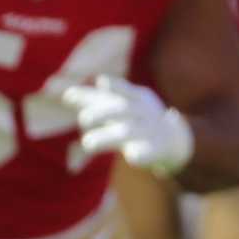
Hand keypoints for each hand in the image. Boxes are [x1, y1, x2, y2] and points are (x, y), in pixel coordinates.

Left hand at [63, 76, 193, 175]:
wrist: (172, 138)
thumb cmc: (138, 118)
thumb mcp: (121, 105)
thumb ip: (95, 100)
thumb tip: (66, 94)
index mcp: (136, 99)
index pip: (123, 91)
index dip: (115, 86)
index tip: (102, 82)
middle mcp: (142, 113)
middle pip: (121, 110)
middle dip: (102, 113)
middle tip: (83, 119)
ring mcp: (148, 131)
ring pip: (126, 132)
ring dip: (106, 137)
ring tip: (87, 144)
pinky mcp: (152, 151)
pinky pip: (146, 152)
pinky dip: (139, 154)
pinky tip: (132, 157)